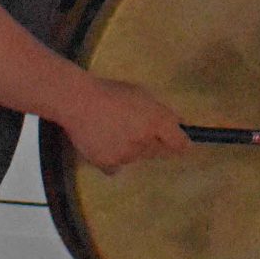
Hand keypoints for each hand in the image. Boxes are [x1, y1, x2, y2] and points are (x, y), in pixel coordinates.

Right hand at [61, 77, 190, 175]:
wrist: (77, 101)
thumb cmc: (111, 92)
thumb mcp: (142, 94)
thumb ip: (162, 112)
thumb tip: (179, 125)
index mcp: (156, 121)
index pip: (180, 144)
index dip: (182, 143)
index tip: (181, 142)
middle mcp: (145, 141)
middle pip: (159, 151)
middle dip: (155, 142)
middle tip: (138, 128)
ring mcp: (126, 155)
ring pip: (138, 158)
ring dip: (134, 149)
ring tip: (116, 131)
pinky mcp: (109, 164)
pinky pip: (118, 167)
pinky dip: (115, 158)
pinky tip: (105, 143)